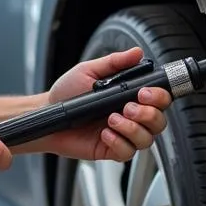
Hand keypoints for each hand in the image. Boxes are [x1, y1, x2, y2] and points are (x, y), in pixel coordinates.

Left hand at [42, 47, 171, 161]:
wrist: (47, 112)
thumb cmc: (67, 93)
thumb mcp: (89, 71)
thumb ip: (115, 63)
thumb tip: (137, 53)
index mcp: (129, 97)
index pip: (159, 100)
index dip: (159, 97)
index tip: (144, 92)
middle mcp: (130, 117)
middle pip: (159, 122)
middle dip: (148, 114)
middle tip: (128, 107)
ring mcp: (122, 135)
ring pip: (146, 139)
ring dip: (133, 129)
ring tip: (112, 119)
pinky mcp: (110, 150)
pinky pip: (127, 152)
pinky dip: (119, 142)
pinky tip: (104, 133)